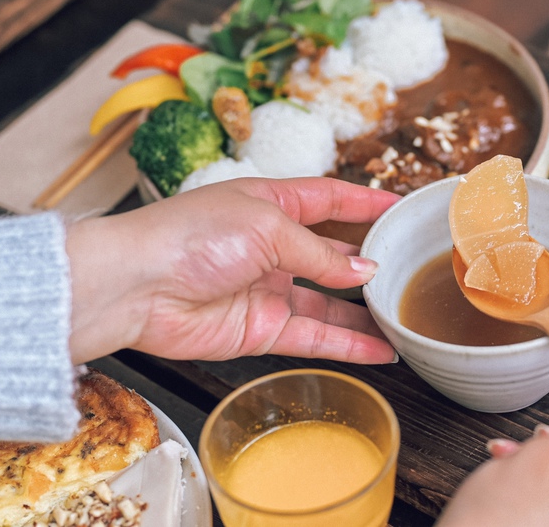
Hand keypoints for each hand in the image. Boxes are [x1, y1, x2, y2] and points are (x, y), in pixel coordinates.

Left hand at [65, 177, 399, 364]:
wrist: (136, 286)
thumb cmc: (188, 236)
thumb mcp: (267, 226)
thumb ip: (321, 253)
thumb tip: (364, 269)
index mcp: (268, 203)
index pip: (329, 199)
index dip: (365, 203)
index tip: (402, 207)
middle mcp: (270, 246)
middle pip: (332, 254)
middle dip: (370, 261)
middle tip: (412, 267)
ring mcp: (266, 289)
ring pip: (329, 303)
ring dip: (366, 310)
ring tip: (405, 314)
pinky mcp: (259, 329)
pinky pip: (314, 337)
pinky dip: (348, 344)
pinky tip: (381, 349)